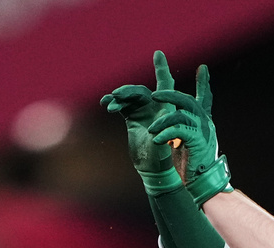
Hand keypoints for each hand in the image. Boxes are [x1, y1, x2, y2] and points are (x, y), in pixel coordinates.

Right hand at [101, 51, 181, 192]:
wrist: (153, 168)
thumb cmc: (163, 154)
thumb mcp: (165, 138)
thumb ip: (163, 125)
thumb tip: (160, 118)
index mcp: (166, 108)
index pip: (165, 84)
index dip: (161, 69)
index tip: (158, 54)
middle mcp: (155, 107)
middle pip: (140, 91)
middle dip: (128, 91)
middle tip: (118, 96)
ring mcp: (142, 112)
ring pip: (128, 98)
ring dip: (119, 98)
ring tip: (111, 103)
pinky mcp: (132, 118)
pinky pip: (122, 106)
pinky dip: (115, 104)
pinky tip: (107, 104)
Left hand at [149, 64, 231, 204]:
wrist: (201, 184)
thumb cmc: (191, 165)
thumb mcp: (186, 143)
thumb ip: (181, 129)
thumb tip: (171, 121)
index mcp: (203, 122)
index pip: (205, 98)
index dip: (205, 84)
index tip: (203, 68)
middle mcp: (205, 123)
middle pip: (187, 101)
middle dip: (170, 95)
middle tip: (154, 94)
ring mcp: (203, 131)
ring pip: (180, 114)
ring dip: (162, 121)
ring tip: (151, 130)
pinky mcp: (197, 141)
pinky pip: (179, 130)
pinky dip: (166, 134)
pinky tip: (156, 139)